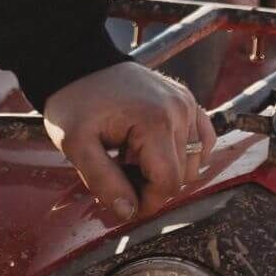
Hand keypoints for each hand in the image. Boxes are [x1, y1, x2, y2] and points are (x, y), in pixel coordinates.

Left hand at [42, 61, 216, 222]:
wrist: (77, 63)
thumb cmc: (74, 102)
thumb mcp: (75, 144)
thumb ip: (102, 180)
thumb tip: (128, 212)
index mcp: (155, 121)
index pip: (168, 182)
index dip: (148, 202)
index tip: (125, 204)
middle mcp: (179, 110)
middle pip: (182, 175)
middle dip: (152, 185)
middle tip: (120, 174)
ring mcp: (186, 103)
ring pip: (194, 161)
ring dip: (166, 169)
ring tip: (131, 157)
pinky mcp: (186, 100)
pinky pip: (201, 140)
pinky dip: (183, 154)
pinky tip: (155, 152)